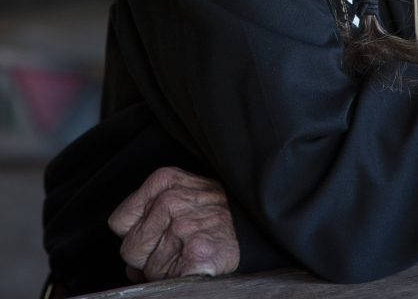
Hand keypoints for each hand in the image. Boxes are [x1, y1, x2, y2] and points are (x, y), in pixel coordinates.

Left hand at [108, 166, 238, 282]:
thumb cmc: (213, 217)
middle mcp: (171, 200)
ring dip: (166, 269)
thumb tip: (129, 258)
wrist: (255, 227)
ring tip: (189, 254)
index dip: (135, 235)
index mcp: (163, 180)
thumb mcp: (180, 196)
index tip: (154, 237)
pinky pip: (171, 279)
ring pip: (150, 269)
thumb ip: (148, 216)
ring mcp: (184, 226)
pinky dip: (181, 276)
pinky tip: (196, 263)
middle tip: (175, 248)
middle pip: (130, 248)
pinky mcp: (199, 253)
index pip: (119, 221)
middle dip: (147, 256)